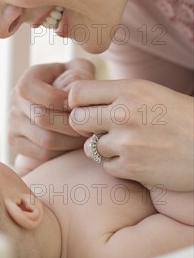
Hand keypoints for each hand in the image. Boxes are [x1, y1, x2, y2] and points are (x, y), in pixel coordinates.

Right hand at [9, 58, 95, 173]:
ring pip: (45, 139)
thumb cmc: (75, 84)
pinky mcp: (15, 141)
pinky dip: (63, 152)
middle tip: (89, 125)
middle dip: (71, 124)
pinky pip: (42, 153)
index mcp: (27, 79)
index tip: (74, 104)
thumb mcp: (80, 71)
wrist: (65, 104)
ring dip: (71, 140)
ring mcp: (13, 122)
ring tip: (85, 134)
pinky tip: (74, 143)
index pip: (29, 88)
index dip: (54, 98)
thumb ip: (80, 74)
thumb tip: (72, 93)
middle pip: (42, 118)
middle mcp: (15, 99)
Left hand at [68, 78, 193, 190]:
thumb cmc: (180, 118)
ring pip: (91, 146)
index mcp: (129, 90)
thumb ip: (117, 95)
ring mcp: (127, 142)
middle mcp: (124, 113)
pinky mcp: (132, 168)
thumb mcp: (150, 93)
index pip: (77, 92)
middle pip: (76, 120)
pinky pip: (107, 167)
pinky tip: (139, 160)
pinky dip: (119, 166)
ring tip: (129, 145)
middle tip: (101, 130)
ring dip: (105, 148)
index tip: (87, 109)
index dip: (77, 102)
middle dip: (85, 127)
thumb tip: (78, 101)